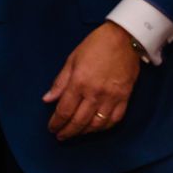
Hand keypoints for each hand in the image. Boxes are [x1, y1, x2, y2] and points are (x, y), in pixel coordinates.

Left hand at [44, 12, 141, 134]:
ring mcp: (111, 97)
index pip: (64, 110)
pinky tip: (96, 128)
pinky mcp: (125, 97)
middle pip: (79, 121)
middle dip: (68, 132)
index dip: (56, 123)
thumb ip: (60, 82)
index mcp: (79, 82)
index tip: (52, 128)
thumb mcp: (72, 59)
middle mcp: (95, 93)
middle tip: (61, 136)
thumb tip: (48, 99)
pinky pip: (115, 119)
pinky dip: (104, 127)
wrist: (124, 37)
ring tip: (77, 133)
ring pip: (97, 124)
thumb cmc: (96, 45)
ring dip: (85, 132)